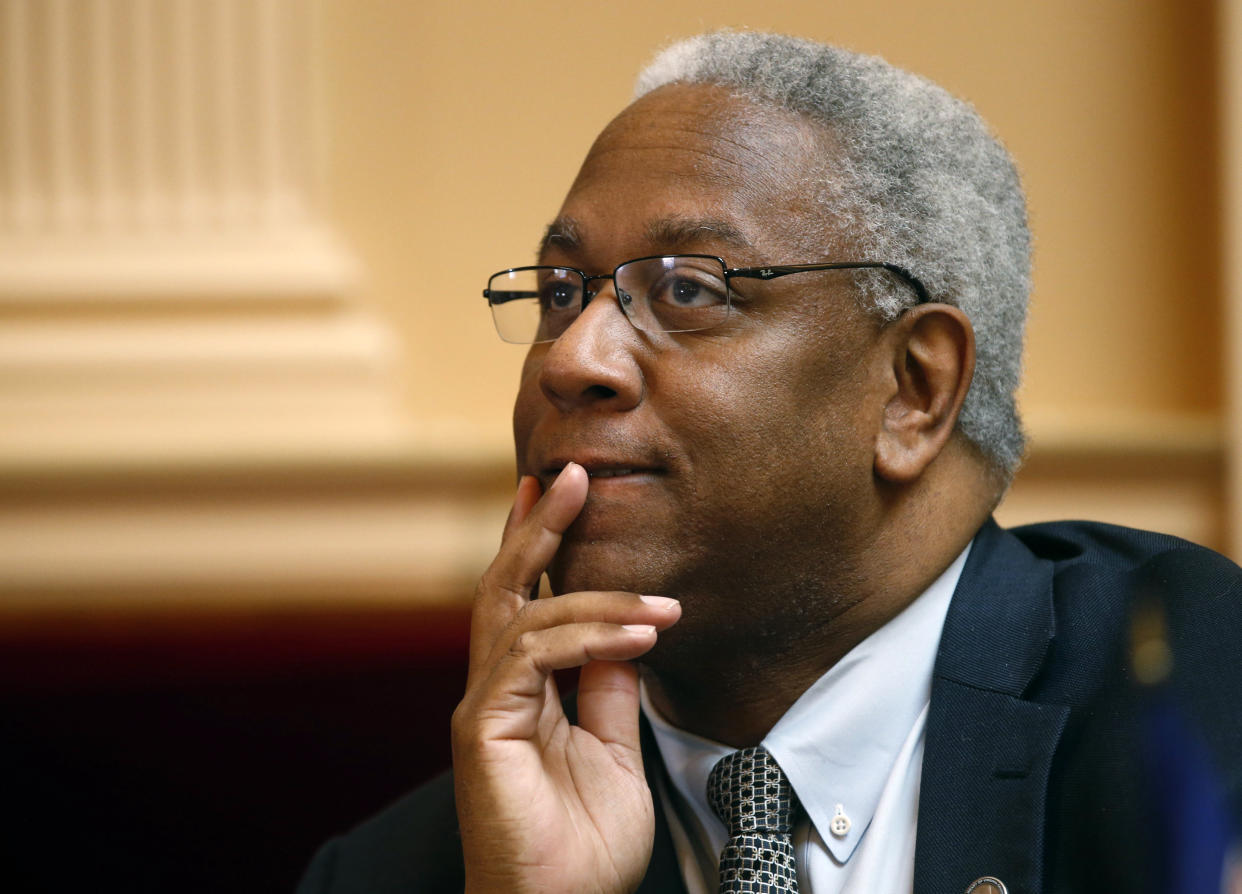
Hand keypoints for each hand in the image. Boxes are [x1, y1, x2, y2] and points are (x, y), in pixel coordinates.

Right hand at [452, 463, 680, 893]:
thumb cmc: (583, 848)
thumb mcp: (616, 750)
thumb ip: (610, 689)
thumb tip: (628, 635)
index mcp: (522, 692)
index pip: (526, 602)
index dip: (541, 544)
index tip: (563, 493)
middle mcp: (495, 690)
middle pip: (506, 587)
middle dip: (539, 527)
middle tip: (570, 473)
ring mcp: (485, 707)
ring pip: (522, 614)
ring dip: (595, 592)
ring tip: (659, 602)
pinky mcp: (483, 728)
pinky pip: (531, 657)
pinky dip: (588, 636)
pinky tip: (639, 635)